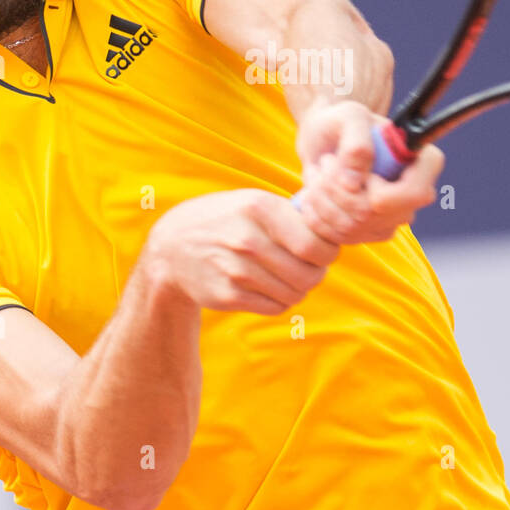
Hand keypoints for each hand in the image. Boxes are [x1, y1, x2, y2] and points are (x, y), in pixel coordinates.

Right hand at [138, 190, 340, 316]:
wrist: (173, 248)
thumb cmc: (226, 220)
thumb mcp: (254, 202)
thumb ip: (292, 214)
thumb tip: (337, 228)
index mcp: (259, 209)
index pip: (317, 245)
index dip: (330, 252)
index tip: (325, 250)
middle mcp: (247, 240)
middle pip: (309, 274)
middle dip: (317, 273)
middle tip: (310, 266)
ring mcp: (236, 270)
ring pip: (295, 294)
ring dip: (299, 288)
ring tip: (289, 275)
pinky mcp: (228, 295)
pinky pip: (275, 307)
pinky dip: (281, 300)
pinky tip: (270, 286)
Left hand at [294, 100, 444, 244]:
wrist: (326, 139)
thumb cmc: (341, 122)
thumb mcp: (348, 116)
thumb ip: (356, 141)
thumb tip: (354, 184)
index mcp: (424, 162)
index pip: (415, 194)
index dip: (378, 190)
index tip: (357, 170)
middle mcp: (416, 195)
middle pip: (374, 213)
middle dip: (336, 189)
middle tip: (324, 163)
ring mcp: (394, 217)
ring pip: (352, 227)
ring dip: (321, 198)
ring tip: (317, 172)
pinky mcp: (370, 232)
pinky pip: (338, 237)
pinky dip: (316, 214)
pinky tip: (314, 192)